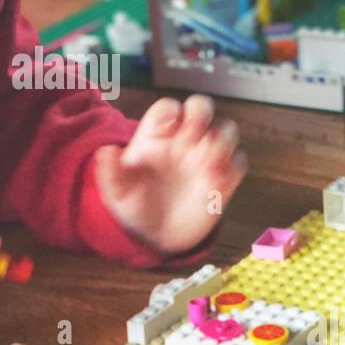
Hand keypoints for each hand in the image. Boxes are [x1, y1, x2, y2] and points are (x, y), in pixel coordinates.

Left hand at [92, 95, 246, 256]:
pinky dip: (232, 168)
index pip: (169, 108)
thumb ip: (111, 173)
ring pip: (227, 130)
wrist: (155, 237)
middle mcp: (184, 140)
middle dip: (201, 115)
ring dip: (221, 142)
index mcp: (157, 136)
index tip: (165, 129)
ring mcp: (206, 158)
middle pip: (202, 107)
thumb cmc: (134, 206)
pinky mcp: (223, 180)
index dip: (170, 111)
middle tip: (191, 140)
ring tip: (205, 166)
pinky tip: (214, 185)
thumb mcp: (117, 192)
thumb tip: (106, 151)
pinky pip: (238, 162)